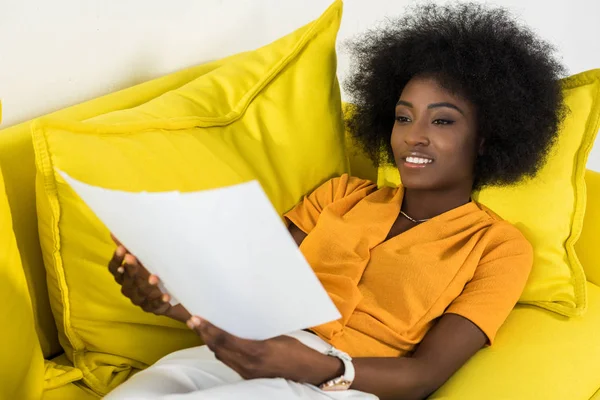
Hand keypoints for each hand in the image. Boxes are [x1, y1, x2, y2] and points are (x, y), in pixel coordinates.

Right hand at [108, 235, 190, 322]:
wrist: (169, 295)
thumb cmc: (151, 273)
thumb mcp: (143, 260)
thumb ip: (130, 248)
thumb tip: (115, 231)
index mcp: (123, 277)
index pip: (114, 269)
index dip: (116, 260)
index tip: (122, 249)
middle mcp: (129, 289)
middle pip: (127, 280)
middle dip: (131, 269)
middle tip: (133, 258)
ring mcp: (140, 300)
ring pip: (140, 293)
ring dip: (147, 286)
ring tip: (154, 278)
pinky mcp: (152, 308)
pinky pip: (154, 305)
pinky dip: (160, 300)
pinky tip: (166, 296)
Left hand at [186, 317, 342, 383]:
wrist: (307, 371)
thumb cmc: (295, 350)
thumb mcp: (276, 336)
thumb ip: (255, 332)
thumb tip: (238, 321)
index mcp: (256, 350)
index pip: (224, 339)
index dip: (208, 329)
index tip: (196, 319)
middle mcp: (248, 364)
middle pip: (217, 348)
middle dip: (204, 334)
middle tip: (193, 321)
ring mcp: (247, 372)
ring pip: (220, 356)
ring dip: (210, 342)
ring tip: (202, 328)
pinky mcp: (248, 376)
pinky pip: (228, 362)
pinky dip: (221, 350)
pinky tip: (219, 342)